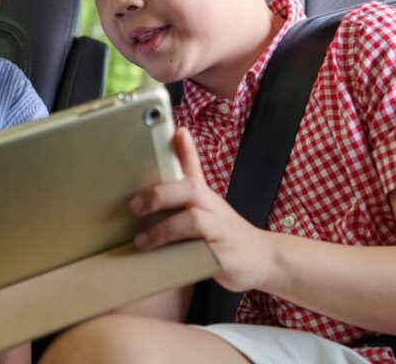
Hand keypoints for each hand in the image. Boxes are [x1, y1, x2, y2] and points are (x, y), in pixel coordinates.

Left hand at [129, 127, 270, 291]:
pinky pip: (199, 256)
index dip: (186, 149)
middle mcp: (213, 208)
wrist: (262, 258)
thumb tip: (179, 135)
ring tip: (141, 241)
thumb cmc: (225, 228)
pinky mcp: (223, 257)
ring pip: (194, 221)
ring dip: (164, 229)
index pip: (193, 168)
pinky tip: (161, 262)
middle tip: (134, 206)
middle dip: (160, 195)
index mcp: (205, 196)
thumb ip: (189, 173)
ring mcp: (220, 231)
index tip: (176, 132)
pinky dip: (180, 257)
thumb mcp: (207, 201)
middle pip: (191, 190)